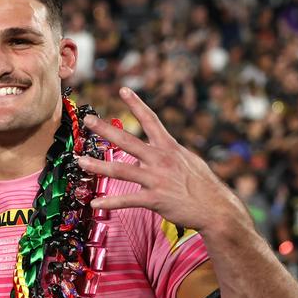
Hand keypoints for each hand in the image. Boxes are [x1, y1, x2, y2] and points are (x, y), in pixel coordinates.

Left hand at [77, 87, 244, 231]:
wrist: (217, 208)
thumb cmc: (203, 186)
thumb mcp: (188, 161)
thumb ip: (170, 153)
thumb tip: (161, 147)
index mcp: (169, 147)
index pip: (151, 120)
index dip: (136, 104)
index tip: (122, 89)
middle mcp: (160, 159)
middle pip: (127, 140)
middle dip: (105, 129)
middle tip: (88, 120)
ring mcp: (156, 179)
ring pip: (120, 170)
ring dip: (98, 166)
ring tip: (81, 162)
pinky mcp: (155, 199)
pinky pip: (127, 200)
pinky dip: (110, 202)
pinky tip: (95, 203)